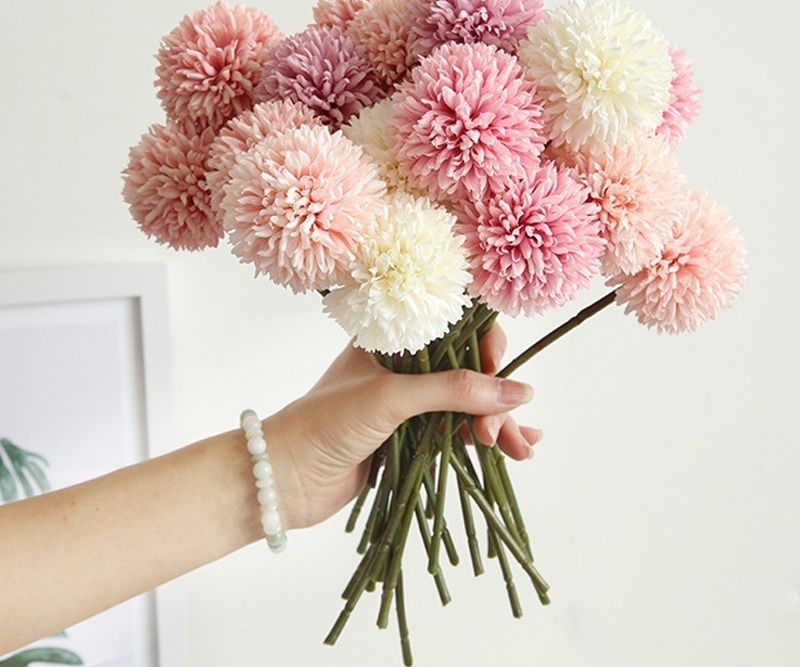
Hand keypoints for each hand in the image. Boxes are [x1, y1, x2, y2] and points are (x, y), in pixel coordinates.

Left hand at [263, 325, 541, 529]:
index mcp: (394, 338)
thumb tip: (518, 391)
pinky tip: (518, 446)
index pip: (454, 326)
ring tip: (520, 449)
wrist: (285, 479)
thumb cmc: (326, 423)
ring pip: (468, 403)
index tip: (499, 370)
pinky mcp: (413, 436)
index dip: (484, 344)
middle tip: (499, 429)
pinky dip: (487, 437)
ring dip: (497, 422)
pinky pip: (459, 431)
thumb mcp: (391, 397)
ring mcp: (410, 402)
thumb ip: (454, 391)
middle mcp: (405, 365)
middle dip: (493, 395)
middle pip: (468, 368)